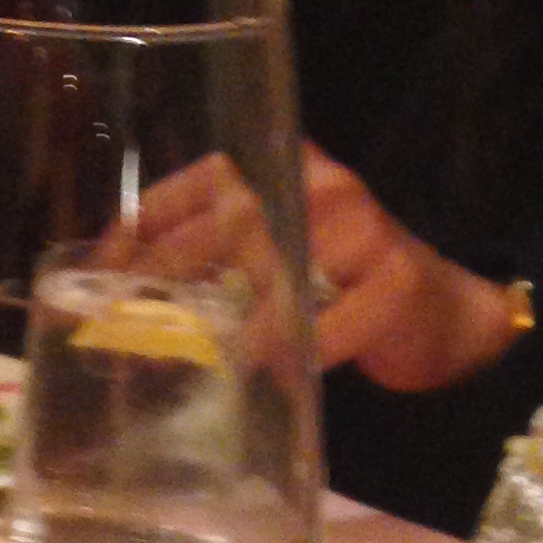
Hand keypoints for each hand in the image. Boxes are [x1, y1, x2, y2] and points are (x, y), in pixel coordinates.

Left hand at [118, 150, 526, 392]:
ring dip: (230, 320)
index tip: (105, 267)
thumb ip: (216, 268)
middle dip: (170, 275)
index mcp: (286, 170)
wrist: (437, 317)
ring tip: (189, 358)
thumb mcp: (271, 269)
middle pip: (234, 221)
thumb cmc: (339, 295)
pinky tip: (268, 373)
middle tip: (129, 328)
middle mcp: (322, 186)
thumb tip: (128, 303)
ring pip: (282, 266)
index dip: (150, 220)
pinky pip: (334, 321)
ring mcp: (365, 229)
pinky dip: (296, 350)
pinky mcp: (398, 280)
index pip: (207, 179)